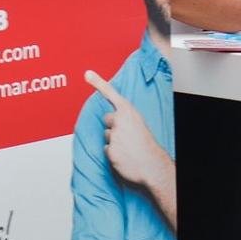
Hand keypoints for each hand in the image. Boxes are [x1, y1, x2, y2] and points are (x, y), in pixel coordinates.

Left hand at [83, 71, 168, 189]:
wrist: (153, 165)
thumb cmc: (147, 146)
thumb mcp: (139, 126)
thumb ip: (126, 120)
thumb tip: (113, 121)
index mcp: (130, 112)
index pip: (112, 94)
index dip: (98, 83)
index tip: (87, 74)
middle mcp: (121, 121)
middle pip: (107, 119)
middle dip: (113, 126)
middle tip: (127, 136)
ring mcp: (114, 135)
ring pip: (107, 135)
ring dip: (114, 141)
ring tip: (129, 148)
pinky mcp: (110, 149)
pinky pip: (106, 149)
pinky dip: (113, 153)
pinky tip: (124, 156)